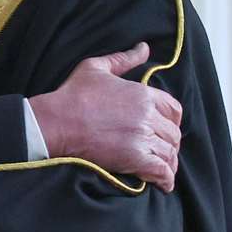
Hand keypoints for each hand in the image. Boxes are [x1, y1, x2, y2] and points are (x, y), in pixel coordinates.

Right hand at [29, 43, 182, 192]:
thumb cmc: (73, 95)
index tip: (166, 128)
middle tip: (163, 151)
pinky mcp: (135, 158)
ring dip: (169, 163)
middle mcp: (147, 115)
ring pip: (169, 153)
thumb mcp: (97, 68)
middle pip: (173, 133)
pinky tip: (163, 184)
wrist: (57, 122)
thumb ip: (124, 59)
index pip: (174, 109)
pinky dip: (166, 179)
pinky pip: (161, 171)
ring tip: (164, 170)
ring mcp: (142, 137)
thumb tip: (144, 48)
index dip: (172, 121)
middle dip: (170, 143)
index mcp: (143, 94)